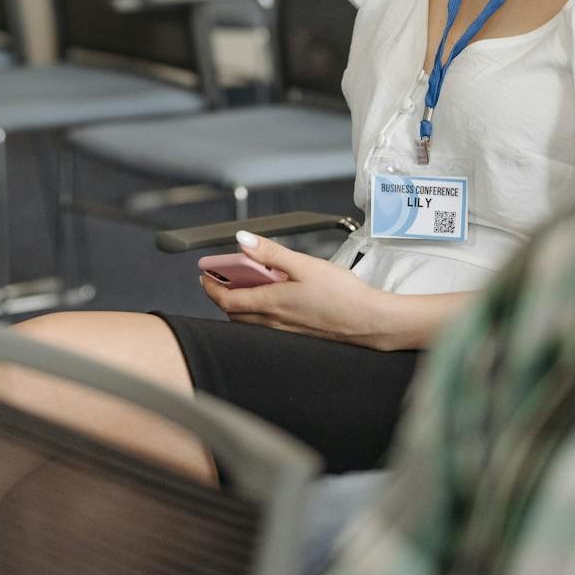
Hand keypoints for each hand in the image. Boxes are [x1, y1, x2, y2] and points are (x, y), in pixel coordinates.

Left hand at [199, 232, 398, 349]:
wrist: (371, 322)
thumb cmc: (342, 294)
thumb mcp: (304, 264)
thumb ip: (271, 252)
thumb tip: (242, 241)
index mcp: (271, 303)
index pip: (228, 300)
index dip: (212, 288)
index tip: (204, 274)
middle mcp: (274, 321)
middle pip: (235, 313)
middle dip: (222, 295)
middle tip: (218, 278)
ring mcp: (286, 330)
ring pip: (250, 320)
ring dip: (240, 304)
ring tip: (243, 283)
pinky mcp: (298, 333)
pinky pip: (266, 324)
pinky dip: (258, 311)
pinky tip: (272, 296)